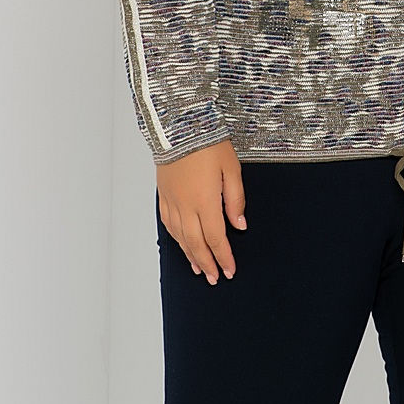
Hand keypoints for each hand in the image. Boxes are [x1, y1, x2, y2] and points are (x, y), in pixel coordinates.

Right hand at [155, 139, 246, 284]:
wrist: (180, 126)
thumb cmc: (208, 143)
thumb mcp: (232, 168)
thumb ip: (235, 199)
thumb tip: (240, 225)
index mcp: (205, 201)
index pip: (216, 239)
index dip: (223, 257)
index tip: (229, 270)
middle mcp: (186, 206)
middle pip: (196, 243)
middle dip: (207, 263)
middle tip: (214, 278)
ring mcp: (173, 201)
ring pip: (180, 236)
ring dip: (190, 255)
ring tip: (199, 268)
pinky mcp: (164, 194)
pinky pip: (168, 223)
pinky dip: (176, 237)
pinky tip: (181, 243)